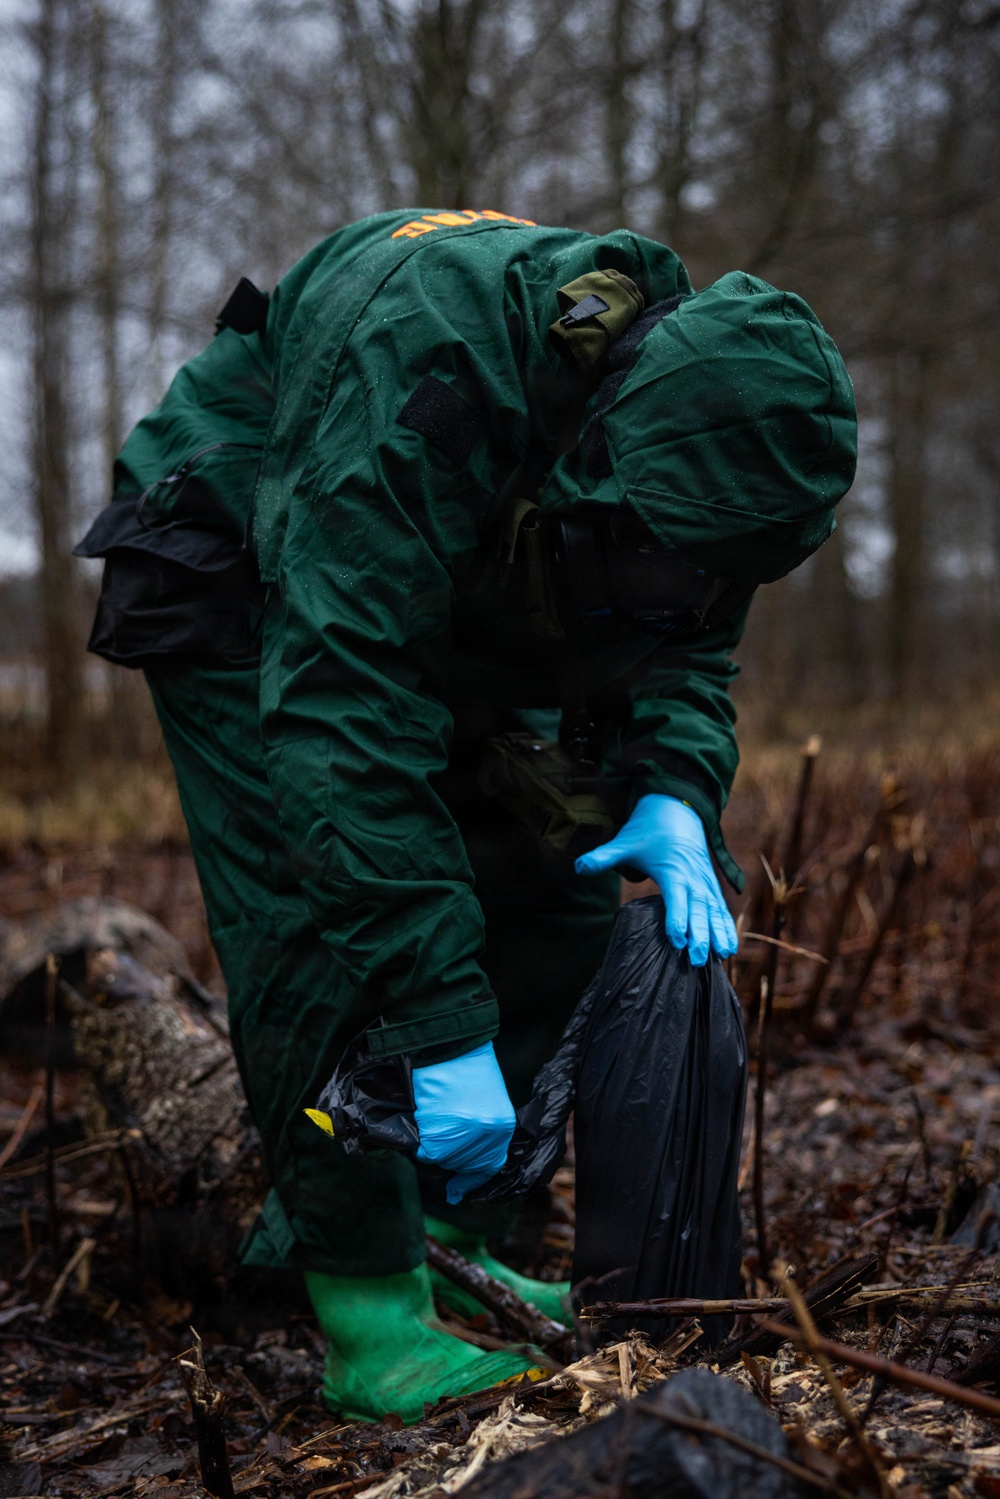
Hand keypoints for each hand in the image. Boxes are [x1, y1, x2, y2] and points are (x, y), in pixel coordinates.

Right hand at [412, 1041, 515, 1203]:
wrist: (449, 1043)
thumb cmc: (466, 1063)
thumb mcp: (485, 1097)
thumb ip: (479, 1126)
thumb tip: (460, 1152)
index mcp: (502, 1127)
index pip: (489, 1165)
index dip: (471, 1179)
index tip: (457, 1191)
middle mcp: (486, 1138)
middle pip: (462, 1163)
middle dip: (449, 1155)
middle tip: (436, 1135)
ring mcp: (462, 1140)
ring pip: (442, 1159)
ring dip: (433, 1146)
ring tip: (429, 1119)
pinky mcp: (437, 1138)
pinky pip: (424, 1150)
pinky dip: (419, 1141)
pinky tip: (421, 1120)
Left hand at [575, 794, 737, 965]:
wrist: (676, 810)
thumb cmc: (647, 831)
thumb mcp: (624, 842)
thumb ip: (603, 857)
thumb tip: (578, 867)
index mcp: (672, 869)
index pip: (676, 896)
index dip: (677, 918)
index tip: (677, 941)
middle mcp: (692, 876)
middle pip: (699, 908)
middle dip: (701, 934)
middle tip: (699, 960)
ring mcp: (704, 881)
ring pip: (715, 909)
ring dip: (720, 933)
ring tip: (724, 957)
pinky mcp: (710, 885)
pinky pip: (720, 908)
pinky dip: (726, 926)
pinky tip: (729, 948)